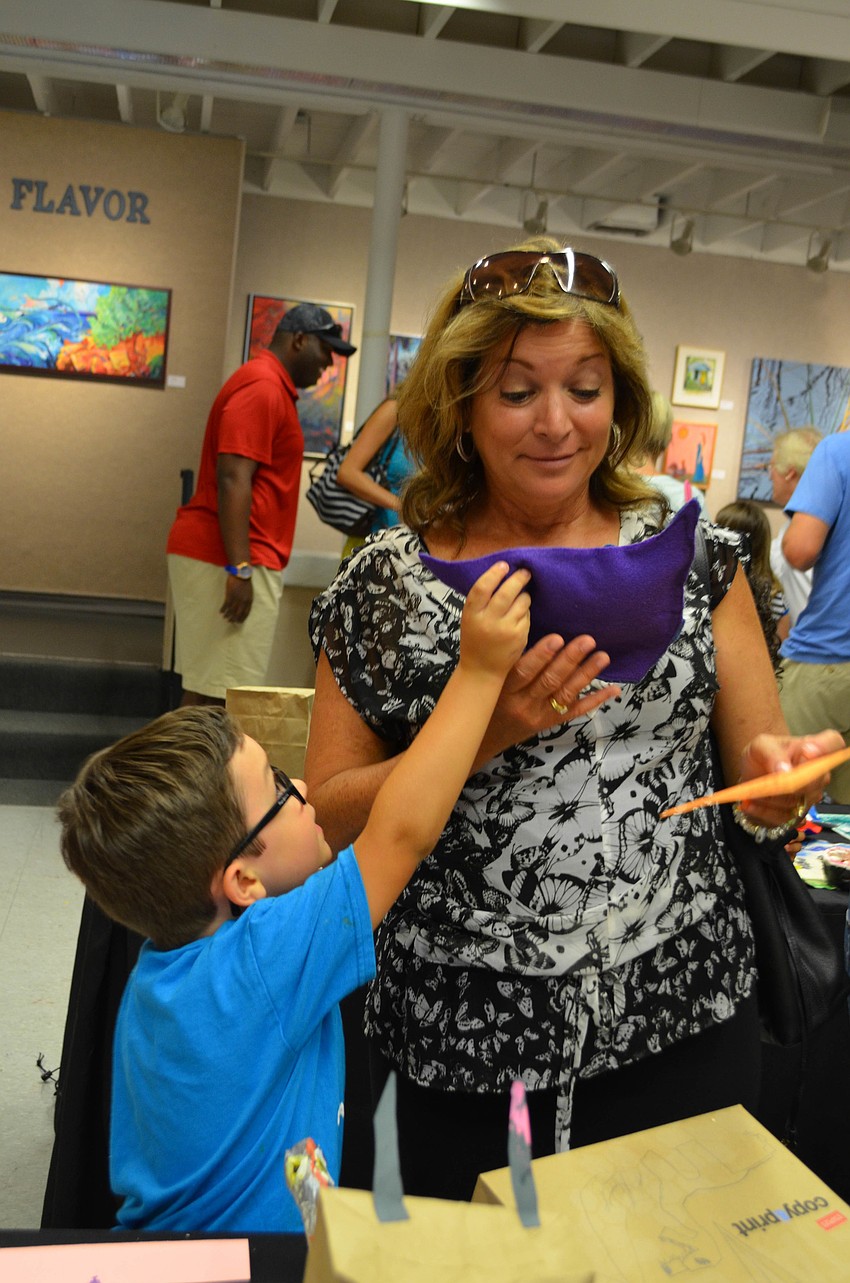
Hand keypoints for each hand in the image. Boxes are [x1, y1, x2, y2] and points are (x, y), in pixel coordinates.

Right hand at [220, 573, 252, 622]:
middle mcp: (243, 601)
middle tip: (230, 621)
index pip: (246, 613)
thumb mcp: (249, 592)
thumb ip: (247, 600)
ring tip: (225, 618)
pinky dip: (223, 609)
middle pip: (238, 613)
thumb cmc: (245, 582)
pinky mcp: (230, 595)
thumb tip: (243, 606)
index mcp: (249, 601)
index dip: (242, 618)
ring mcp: (236, 598)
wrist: (241, 573)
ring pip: (231, 610)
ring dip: (228, 615)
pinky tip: (221, 612)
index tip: (239, 622)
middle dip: (234, 619)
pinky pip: (226, 605)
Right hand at [459, 563, 531, 679]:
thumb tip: (501, 574)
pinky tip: (519, 615)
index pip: (482, 588)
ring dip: (524, 595)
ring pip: (522, 602)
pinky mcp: (520, 636)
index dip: (494, 574)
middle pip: (506, 592)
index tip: (504, 565)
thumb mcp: (470, 619)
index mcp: (471, 614)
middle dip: (518, 578)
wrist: (482, 670)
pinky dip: (525, 612)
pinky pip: (527, 615)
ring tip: (521, 596)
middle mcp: (488, 621)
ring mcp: (505, 629)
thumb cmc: (475, 640)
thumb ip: (481, 601)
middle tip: (525, 572)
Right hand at [474, 631, 620, 764]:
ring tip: (602, 657)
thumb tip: (538, 635)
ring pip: (566, 694)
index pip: (524, 671)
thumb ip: (510, 663)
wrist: (485, 737)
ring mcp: (539, 716)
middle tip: (587, 640)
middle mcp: (524, 704)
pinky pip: (575, 712)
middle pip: (550, 681)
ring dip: (586, 674)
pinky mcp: (550, 724)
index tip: (557, 637)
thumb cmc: (488, 700)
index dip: (541, 655)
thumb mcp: (492, 682)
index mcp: (506, 690)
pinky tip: (612, 689)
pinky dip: (595, 700)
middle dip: (570, 660)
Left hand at [737, 729, 844, 827]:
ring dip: (770, 798)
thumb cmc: (761, 756)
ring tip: (753, 791)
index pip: (833, 742)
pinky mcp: (798, 814)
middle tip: (767, 780)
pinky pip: (785, 818)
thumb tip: (785, 770)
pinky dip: (764, 812)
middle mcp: (818, 773)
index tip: (807, 751)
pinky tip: (751, 804)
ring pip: (796, 802)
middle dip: (788, 783)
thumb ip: (772, 753)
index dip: (825, 747)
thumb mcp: (759, 746)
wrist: (752, 775)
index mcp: (812, 749)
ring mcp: (810, 795)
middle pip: (816, 781)